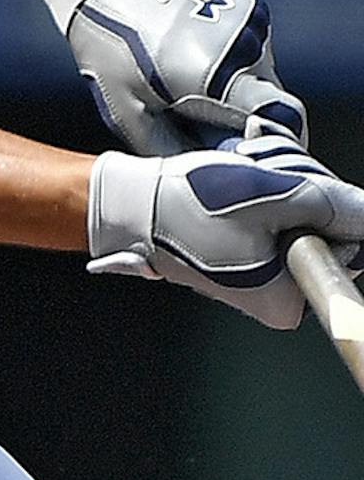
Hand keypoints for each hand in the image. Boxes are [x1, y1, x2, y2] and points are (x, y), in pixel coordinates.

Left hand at [32, 0, 306, 152]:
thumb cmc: (108, 44)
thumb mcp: (129, 111)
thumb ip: (175, 149)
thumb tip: (209, 172)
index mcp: (219, 72)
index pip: (281, 121)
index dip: (270, 147)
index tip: (242, 160)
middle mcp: (247, 42)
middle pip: (270, 103)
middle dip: (246, 124)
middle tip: (200, 131)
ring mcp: (252, 18)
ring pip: (261, 75)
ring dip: (237, 92)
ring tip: (186, 89)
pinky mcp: (250, 3)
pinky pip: (251, 49)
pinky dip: (233, 65)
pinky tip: (191, 61)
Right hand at [88, 134, 363, 328]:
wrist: (136, 206)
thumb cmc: (193, 208)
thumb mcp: (275, 198)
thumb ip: (334, 206)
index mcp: (289, 300)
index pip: (349, 250)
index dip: (332, 211)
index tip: (296, 193)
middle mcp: (279, 296)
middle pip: (327, 230)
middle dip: (304, 194)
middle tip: (264, 181)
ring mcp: (264, 274)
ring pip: (303, 216)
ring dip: (282, 186)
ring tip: (244, 179)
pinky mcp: (249, 252)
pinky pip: (278, 216)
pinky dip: (265, 192)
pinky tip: (238, 183)